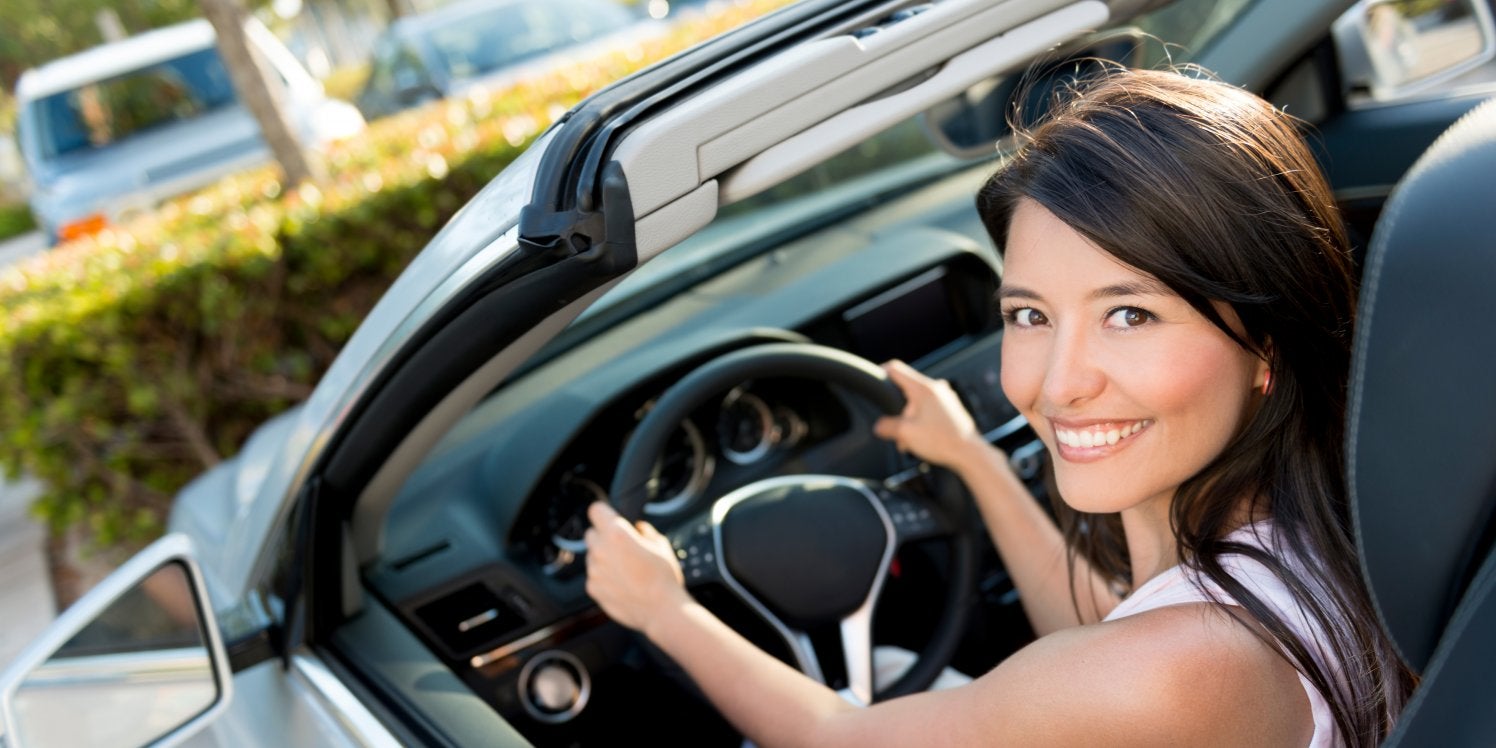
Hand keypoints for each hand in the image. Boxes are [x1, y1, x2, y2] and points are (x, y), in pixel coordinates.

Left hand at [584, 501, 689, 634]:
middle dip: (603, 537)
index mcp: (617, 533)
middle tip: (621, 547)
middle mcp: (601, 549)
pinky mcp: (592, 588)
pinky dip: (603, 577)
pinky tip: (621, 584)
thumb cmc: (664, 578)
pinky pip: (593, 576)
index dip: (604, 513)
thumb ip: (645, 531)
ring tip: (625, 570)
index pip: (595, 510)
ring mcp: (594, 570)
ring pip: (592, 556)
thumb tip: (639, 528)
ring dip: (603, 558)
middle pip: (591, 533)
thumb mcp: (661, 545)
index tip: (609, 518)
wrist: (661, 610)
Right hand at [873, 359, 988, 475]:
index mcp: (923, 388)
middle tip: (898, 430)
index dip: (880, 372)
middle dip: (897, 411)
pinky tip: (922, 439)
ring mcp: (945, 397)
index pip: (895, 369)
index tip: (874, 381)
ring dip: (909, 420)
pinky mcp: (951, 408)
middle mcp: (936, 388)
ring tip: (911, 440)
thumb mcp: (905, 433)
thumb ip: (886, 426)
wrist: (969, 454)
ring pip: (917, 402)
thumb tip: (878, 426)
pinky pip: (928, 409)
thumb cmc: (943, 441)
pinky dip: (921, 421)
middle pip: (905, 390)